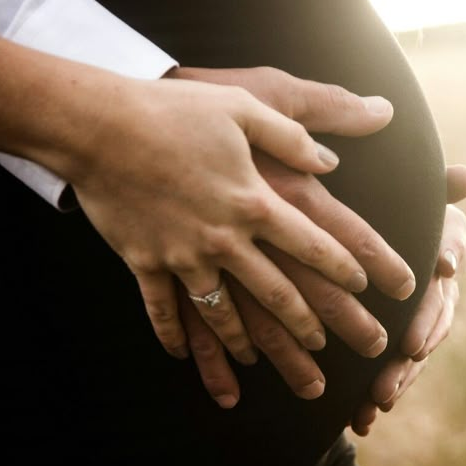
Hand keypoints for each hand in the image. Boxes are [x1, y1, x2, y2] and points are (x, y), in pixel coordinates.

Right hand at [72, 67, 404, 363]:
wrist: (96, 125)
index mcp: (257, 201)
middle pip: (280, 294)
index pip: (315, 244)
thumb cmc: (173, 109)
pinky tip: (182, 356)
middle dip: (311, 325)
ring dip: (248, 343)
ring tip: (264, 361)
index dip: (347, 268)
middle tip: (333, 347)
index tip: (370, 289)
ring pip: (224, 314)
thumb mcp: (245, 104)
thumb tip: (333, 162)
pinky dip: (174, 337)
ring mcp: (184, 257)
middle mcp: (226, 239)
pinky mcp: (145, 262)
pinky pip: (162, 310)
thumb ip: (293, 136)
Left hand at [349, 163, 465, 435]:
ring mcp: (417, 322)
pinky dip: (374, 400)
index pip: (451, 253)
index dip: (448, 256)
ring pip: (414, 355)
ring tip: (379, 399)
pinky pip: (390, 377)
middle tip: (408, 350)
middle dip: (421, 335)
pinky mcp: (393, 350)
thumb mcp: (391, 194)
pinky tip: (361, 422)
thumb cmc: (378, 208)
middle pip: (435, 314)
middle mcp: (437, 287)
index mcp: (441, 247)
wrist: (347, 255)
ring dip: (399, 378)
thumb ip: (427, 187)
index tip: (439, 268)